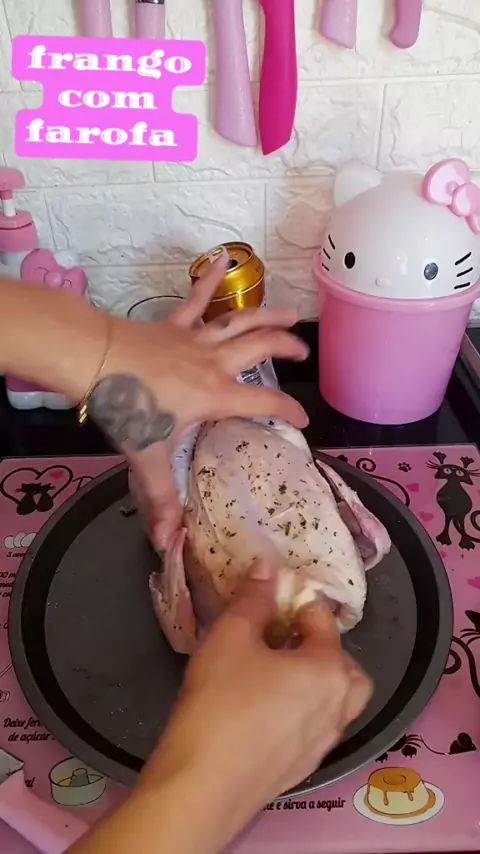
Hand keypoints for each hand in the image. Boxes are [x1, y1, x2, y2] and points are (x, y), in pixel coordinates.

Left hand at [88, 254, 308, 549]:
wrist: (96, 359)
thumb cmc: (127, 405)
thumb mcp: (148, 456)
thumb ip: (161, 498)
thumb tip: (168, 543)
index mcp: (215, 394)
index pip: (263, 402)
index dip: (288, 411)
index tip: (304, 422)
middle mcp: (214, 362)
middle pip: (261, 348)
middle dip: (287, 350)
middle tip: (304, 354)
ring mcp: (196, 338)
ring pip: (241, 321)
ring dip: (268, 315)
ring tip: (291, 313)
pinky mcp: (175, 323)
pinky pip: (197, 298)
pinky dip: (211, 278)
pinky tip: (224, 257)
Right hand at [142, 562, 371, 849]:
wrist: (203, 784)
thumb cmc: (220, 702)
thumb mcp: (230, 637)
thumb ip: (253, 599)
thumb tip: (267, 569)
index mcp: (328, 670)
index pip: (323, 622)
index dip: (298, 601)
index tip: (273, 593)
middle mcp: (337, 707)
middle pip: (347, 668)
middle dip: (324, 648)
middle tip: (286, 638)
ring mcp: (323, 743)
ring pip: (338, 703)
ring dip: (319, 682)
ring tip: (278, 672)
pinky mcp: (303, 768)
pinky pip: (318, 729)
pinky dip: (305, 711)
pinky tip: (267, 709)